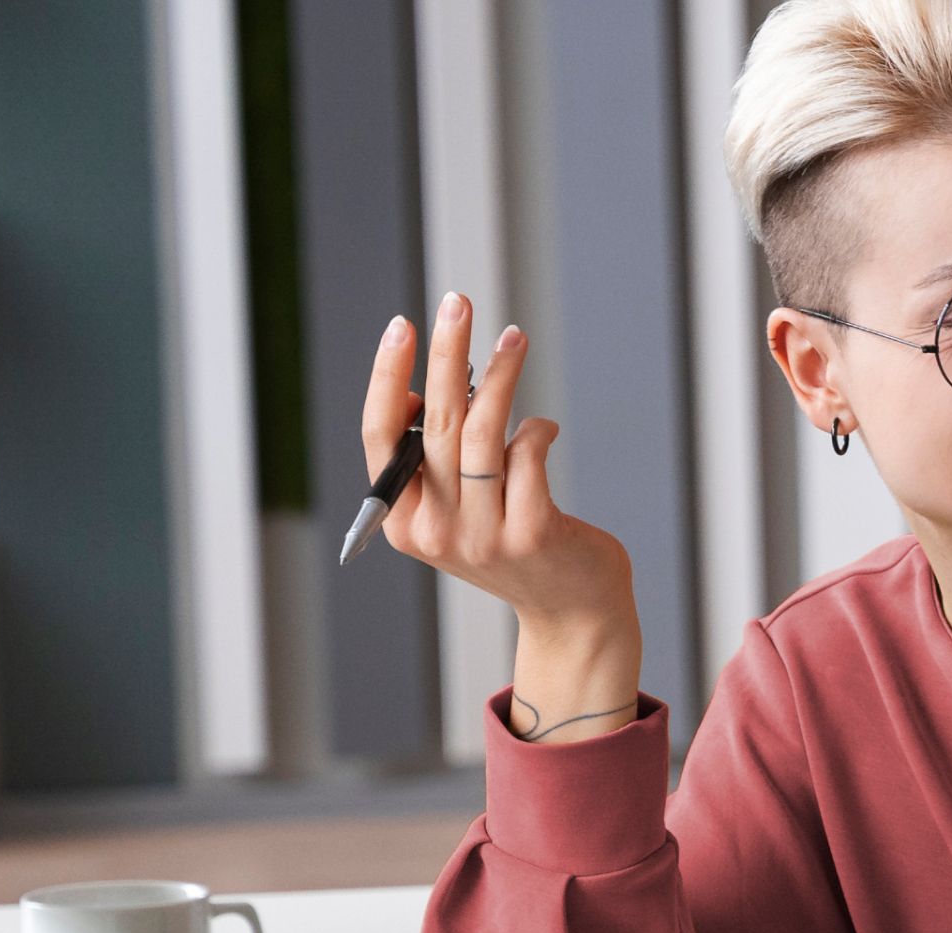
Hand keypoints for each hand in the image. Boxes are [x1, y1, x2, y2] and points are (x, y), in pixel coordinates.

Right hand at [357, 295, 639, 741]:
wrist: (572, 611)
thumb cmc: (513, 544)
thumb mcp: (459, 510)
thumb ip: (437, 462)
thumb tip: (426, 388)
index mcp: (402, 522)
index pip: (380, 437)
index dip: (388, 377)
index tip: (402, 325)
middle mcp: (435, 530)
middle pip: (435, 422)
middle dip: (446, 353)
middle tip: (458, 302)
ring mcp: (484, 534)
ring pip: (484, 431)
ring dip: (499, 374)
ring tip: (513, 338)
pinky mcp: (533, 531)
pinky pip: (529, 454)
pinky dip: (538, 430)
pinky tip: (544, 428)